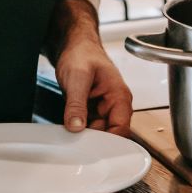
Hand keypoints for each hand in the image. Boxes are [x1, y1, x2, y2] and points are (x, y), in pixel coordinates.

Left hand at [46, 0, 132, 136]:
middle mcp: (115, 105)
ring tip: (71, 134)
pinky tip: (70, 127)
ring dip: (85, 135)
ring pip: (97, 132)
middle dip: (94, 140)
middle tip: (76, 143)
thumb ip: (76, 104)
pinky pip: (88, 126)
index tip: (90, 148)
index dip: (108, 142)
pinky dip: (79, 129)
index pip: (121, 129)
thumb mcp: (77, 78)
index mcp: (120, 97)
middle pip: (109, 134)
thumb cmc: (82, 53)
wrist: (74, 44)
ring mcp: (103, 108)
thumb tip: (76, 127)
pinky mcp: (91, 109)